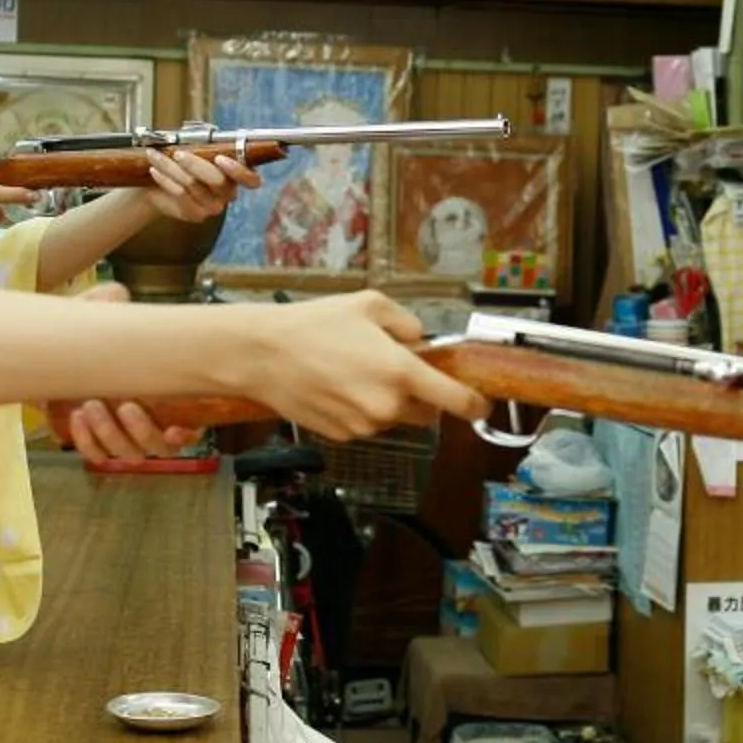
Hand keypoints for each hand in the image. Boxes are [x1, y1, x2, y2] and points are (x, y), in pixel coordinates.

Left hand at [62, 283, 206, 459]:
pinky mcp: (91, 440)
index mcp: (160, 394)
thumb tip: (118, 296)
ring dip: (110, 433)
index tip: (174, 428)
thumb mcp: (96, 314)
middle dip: (141, 429)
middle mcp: (144, 419)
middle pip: (155, 446)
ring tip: (90, 407)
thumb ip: (110, 303)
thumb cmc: (82, 333)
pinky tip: (77, 418)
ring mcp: (118, 433)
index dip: (184, 435)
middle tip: (123, 404)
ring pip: (126, 452)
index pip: (185, 427)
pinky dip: (87, 442)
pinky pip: (96, 456)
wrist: (46, 349)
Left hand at [141, 147, 256, 223]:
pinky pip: (181, 195)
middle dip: (195, 164)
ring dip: (171, 167)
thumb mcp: (195, 145)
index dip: (239, 170)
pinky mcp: (196, 214)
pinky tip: (155, 170)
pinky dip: (166, 179)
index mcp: (236, 174)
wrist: (159, 184)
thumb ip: (204, 139)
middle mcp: (228, 193)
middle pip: (219, 181)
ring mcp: (213, 206)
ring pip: (194, 185)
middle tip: (177, 153)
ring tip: (154, 155)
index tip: (220, 159)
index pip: (251, 179)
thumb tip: (206, 134)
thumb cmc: (181, 162)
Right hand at [246, 292, 486, 440]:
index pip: (456, 401)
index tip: (481, 403)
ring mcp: (364, 426)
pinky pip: (365, 425)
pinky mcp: (341, 436)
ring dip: (387, 403)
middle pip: (427, 414)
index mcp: (402, 373)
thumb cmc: (314, 324)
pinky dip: (360, 411)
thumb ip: (406, 323)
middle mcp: (387, 407)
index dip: (474, 404)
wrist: (262, 355)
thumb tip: (419, 341)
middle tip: (396, 370)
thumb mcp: (369, 305)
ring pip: (393, 419)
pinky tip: (336, 387)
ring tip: (354, 373)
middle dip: (421, 396)